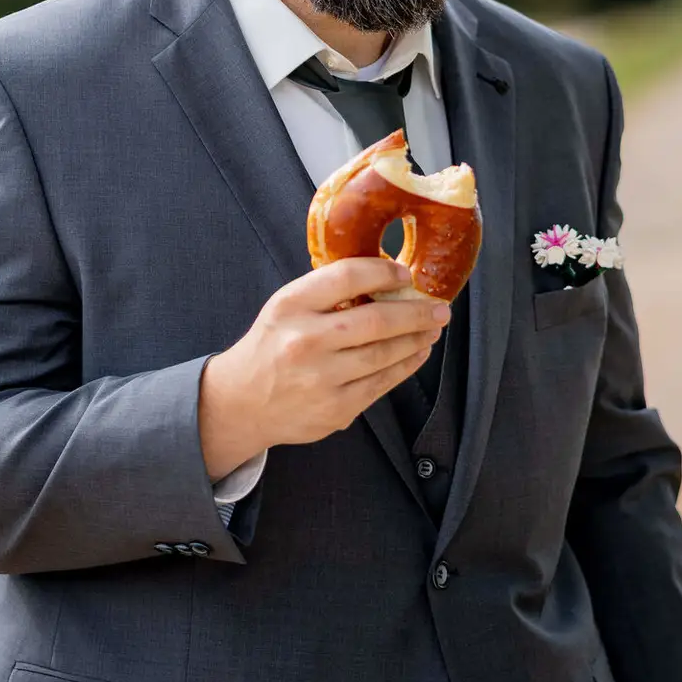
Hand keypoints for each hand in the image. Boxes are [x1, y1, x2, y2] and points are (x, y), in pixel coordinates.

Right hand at [199, 257, 450, 479]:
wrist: (241, 402)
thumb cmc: (272, 345)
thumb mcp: (286, 307)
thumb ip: (326, 293)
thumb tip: (386, 278)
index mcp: (290, 306)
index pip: (347, 277)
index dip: (384, 272)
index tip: (405, 274)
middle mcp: (305, 341)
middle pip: (376, 321)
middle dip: (416, 312)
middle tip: (440, 308)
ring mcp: (321, 379)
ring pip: (385, 354)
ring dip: (416, 339)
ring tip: (432, 328)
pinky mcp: (336, 409)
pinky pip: (382, 384)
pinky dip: (405, 366)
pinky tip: (416, 353)